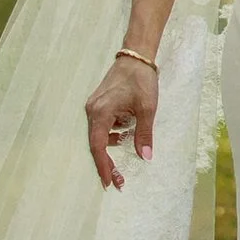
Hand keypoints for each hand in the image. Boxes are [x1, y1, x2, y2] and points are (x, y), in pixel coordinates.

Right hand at [84, 51, 157, 187]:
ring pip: (98, 135)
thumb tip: (145, 157)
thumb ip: (144, 134)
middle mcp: (92, 110)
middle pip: (95, 143)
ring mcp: (93, 106)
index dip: (103, 166)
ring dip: (110, 147)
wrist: (135, 57)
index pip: (98, 146)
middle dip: (106, 162)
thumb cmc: (141, 80)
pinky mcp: (98, 103)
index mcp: (101, 112)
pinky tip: (125, 131)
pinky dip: (112, 134)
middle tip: (118, 179)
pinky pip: (102, 125)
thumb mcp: (147, 109)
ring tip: (125, 152)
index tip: (109, 182)